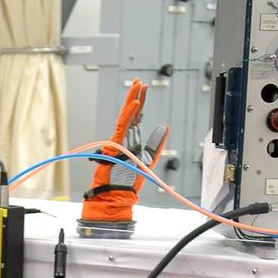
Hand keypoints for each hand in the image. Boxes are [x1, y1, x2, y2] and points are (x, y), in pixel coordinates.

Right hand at [81, 79, 168, 225]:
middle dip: (135, 96)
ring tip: (138, 85)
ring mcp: (117, 141)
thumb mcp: (148, 160)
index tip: (145, 89)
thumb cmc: (127, 183)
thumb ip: (155, 143)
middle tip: (140, 81)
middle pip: (130, 113)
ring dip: (132, 99)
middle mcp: (124, 139)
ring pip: (125, 115)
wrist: (115, 196)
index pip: (137, 118)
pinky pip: (122, 126)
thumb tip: (164, 127)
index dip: (141, 103)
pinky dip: (129, 114)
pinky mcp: (114, 145)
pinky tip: (136, 103)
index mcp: (131, 141)